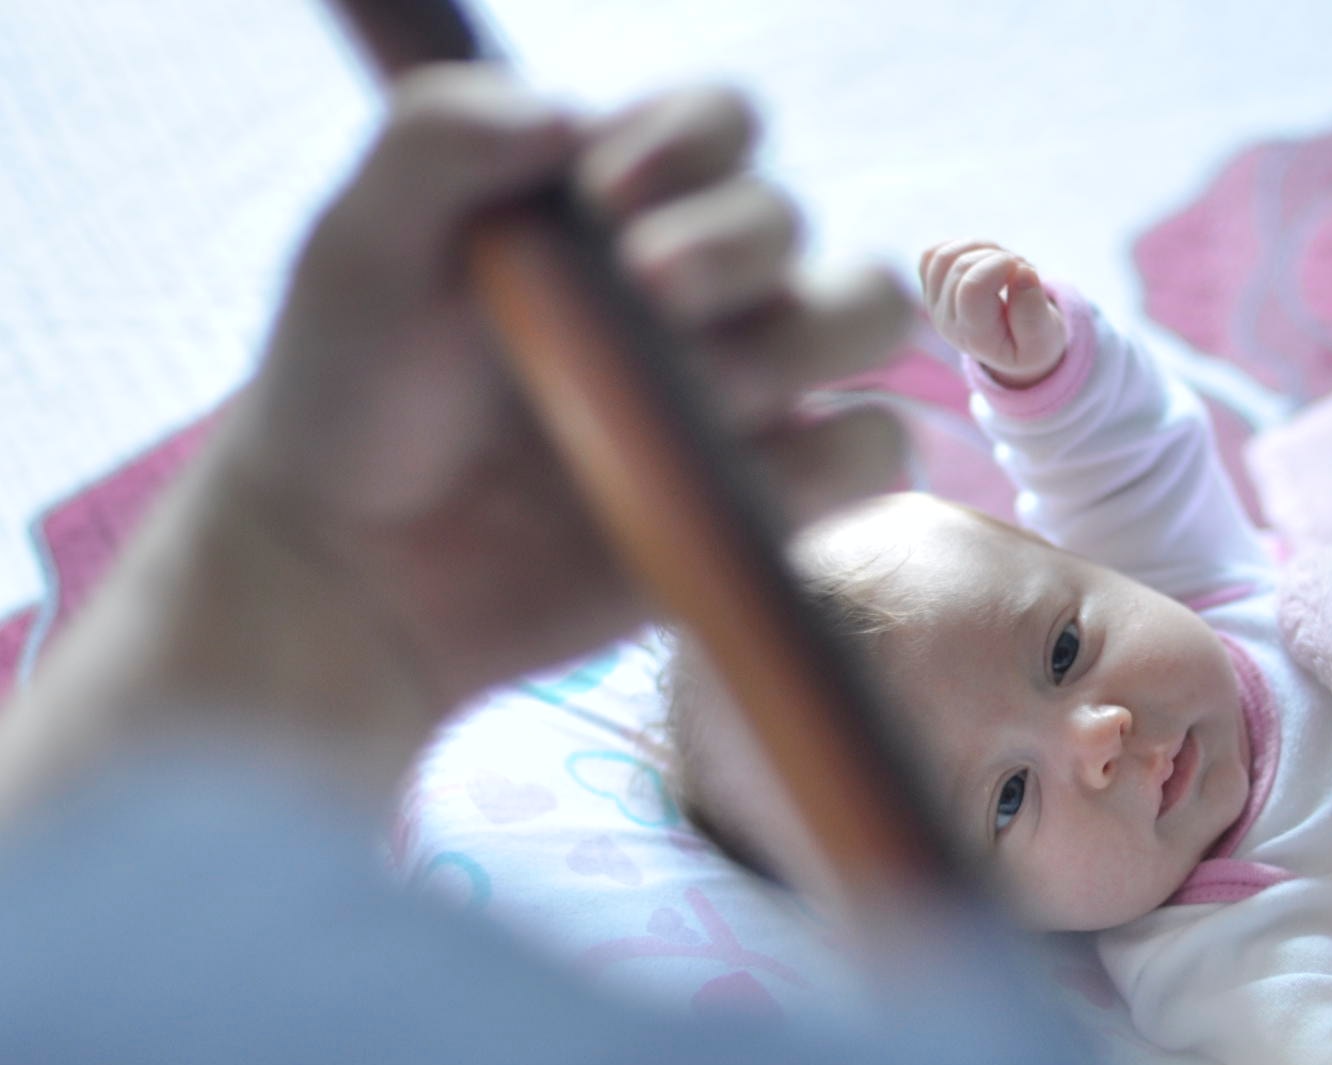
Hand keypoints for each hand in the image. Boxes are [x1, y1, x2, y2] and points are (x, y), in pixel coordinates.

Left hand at [0, 68, 913, 818]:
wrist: (355, 571)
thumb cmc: (351, 395)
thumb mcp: (359, 241)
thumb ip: (440, 139)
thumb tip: (567, 115)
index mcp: (619, 204)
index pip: (724, 125)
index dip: (693, 145)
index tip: (606, 200)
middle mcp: (701, 289)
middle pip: (801, 221)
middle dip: (738, 247)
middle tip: (647, 293)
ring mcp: (744, 394)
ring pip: (866, 318)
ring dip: (794, 342)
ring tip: (693, 396)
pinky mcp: (769, 502)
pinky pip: (868, 454)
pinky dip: (828, 457)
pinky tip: (731, 478)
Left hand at [918, 240, 1067, 387]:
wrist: (1014, 347)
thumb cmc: (1032, 341)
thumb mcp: (1043, 341)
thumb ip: (1034, 314)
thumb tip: (1022, 272)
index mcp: (975, 336)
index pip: (972, 289)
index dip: (1001, 265)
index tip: (1024, 270)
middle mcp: (947, 322)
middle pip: (961, 267)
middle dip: (998, 257)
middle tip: (1022, 270)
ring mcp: (934, 303)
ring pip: (944, 255)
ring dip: (982, 248)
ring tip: (1005, 264)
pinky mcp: (930, 287)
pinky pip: (933, 253)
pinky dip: (962, 247)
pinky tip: (985, 261)